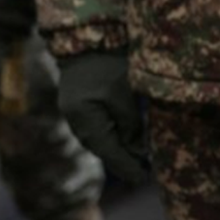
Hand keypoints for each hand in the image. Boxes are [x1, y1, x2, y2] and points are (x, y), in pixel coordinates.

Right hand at [56, 51, 150, 184]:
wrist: (86, 40)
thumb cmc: (108, 64)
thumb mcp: (125, 95)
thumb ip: (131, 126)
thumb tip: (138, 152)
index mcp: (87, 122)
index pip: (111, 154)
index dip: (129, 168)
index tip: (143, 179)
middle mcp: (78, 124)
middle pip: (105, 150)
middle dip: (125, 161)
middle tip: (144, 173)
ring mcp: (75, 117)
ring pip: (101, 142)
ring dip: (118, 150)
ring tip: (138, 160)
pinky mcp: (79, 109)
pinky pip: (97, 130)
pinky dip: (112, 137)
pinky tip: (125, 141)